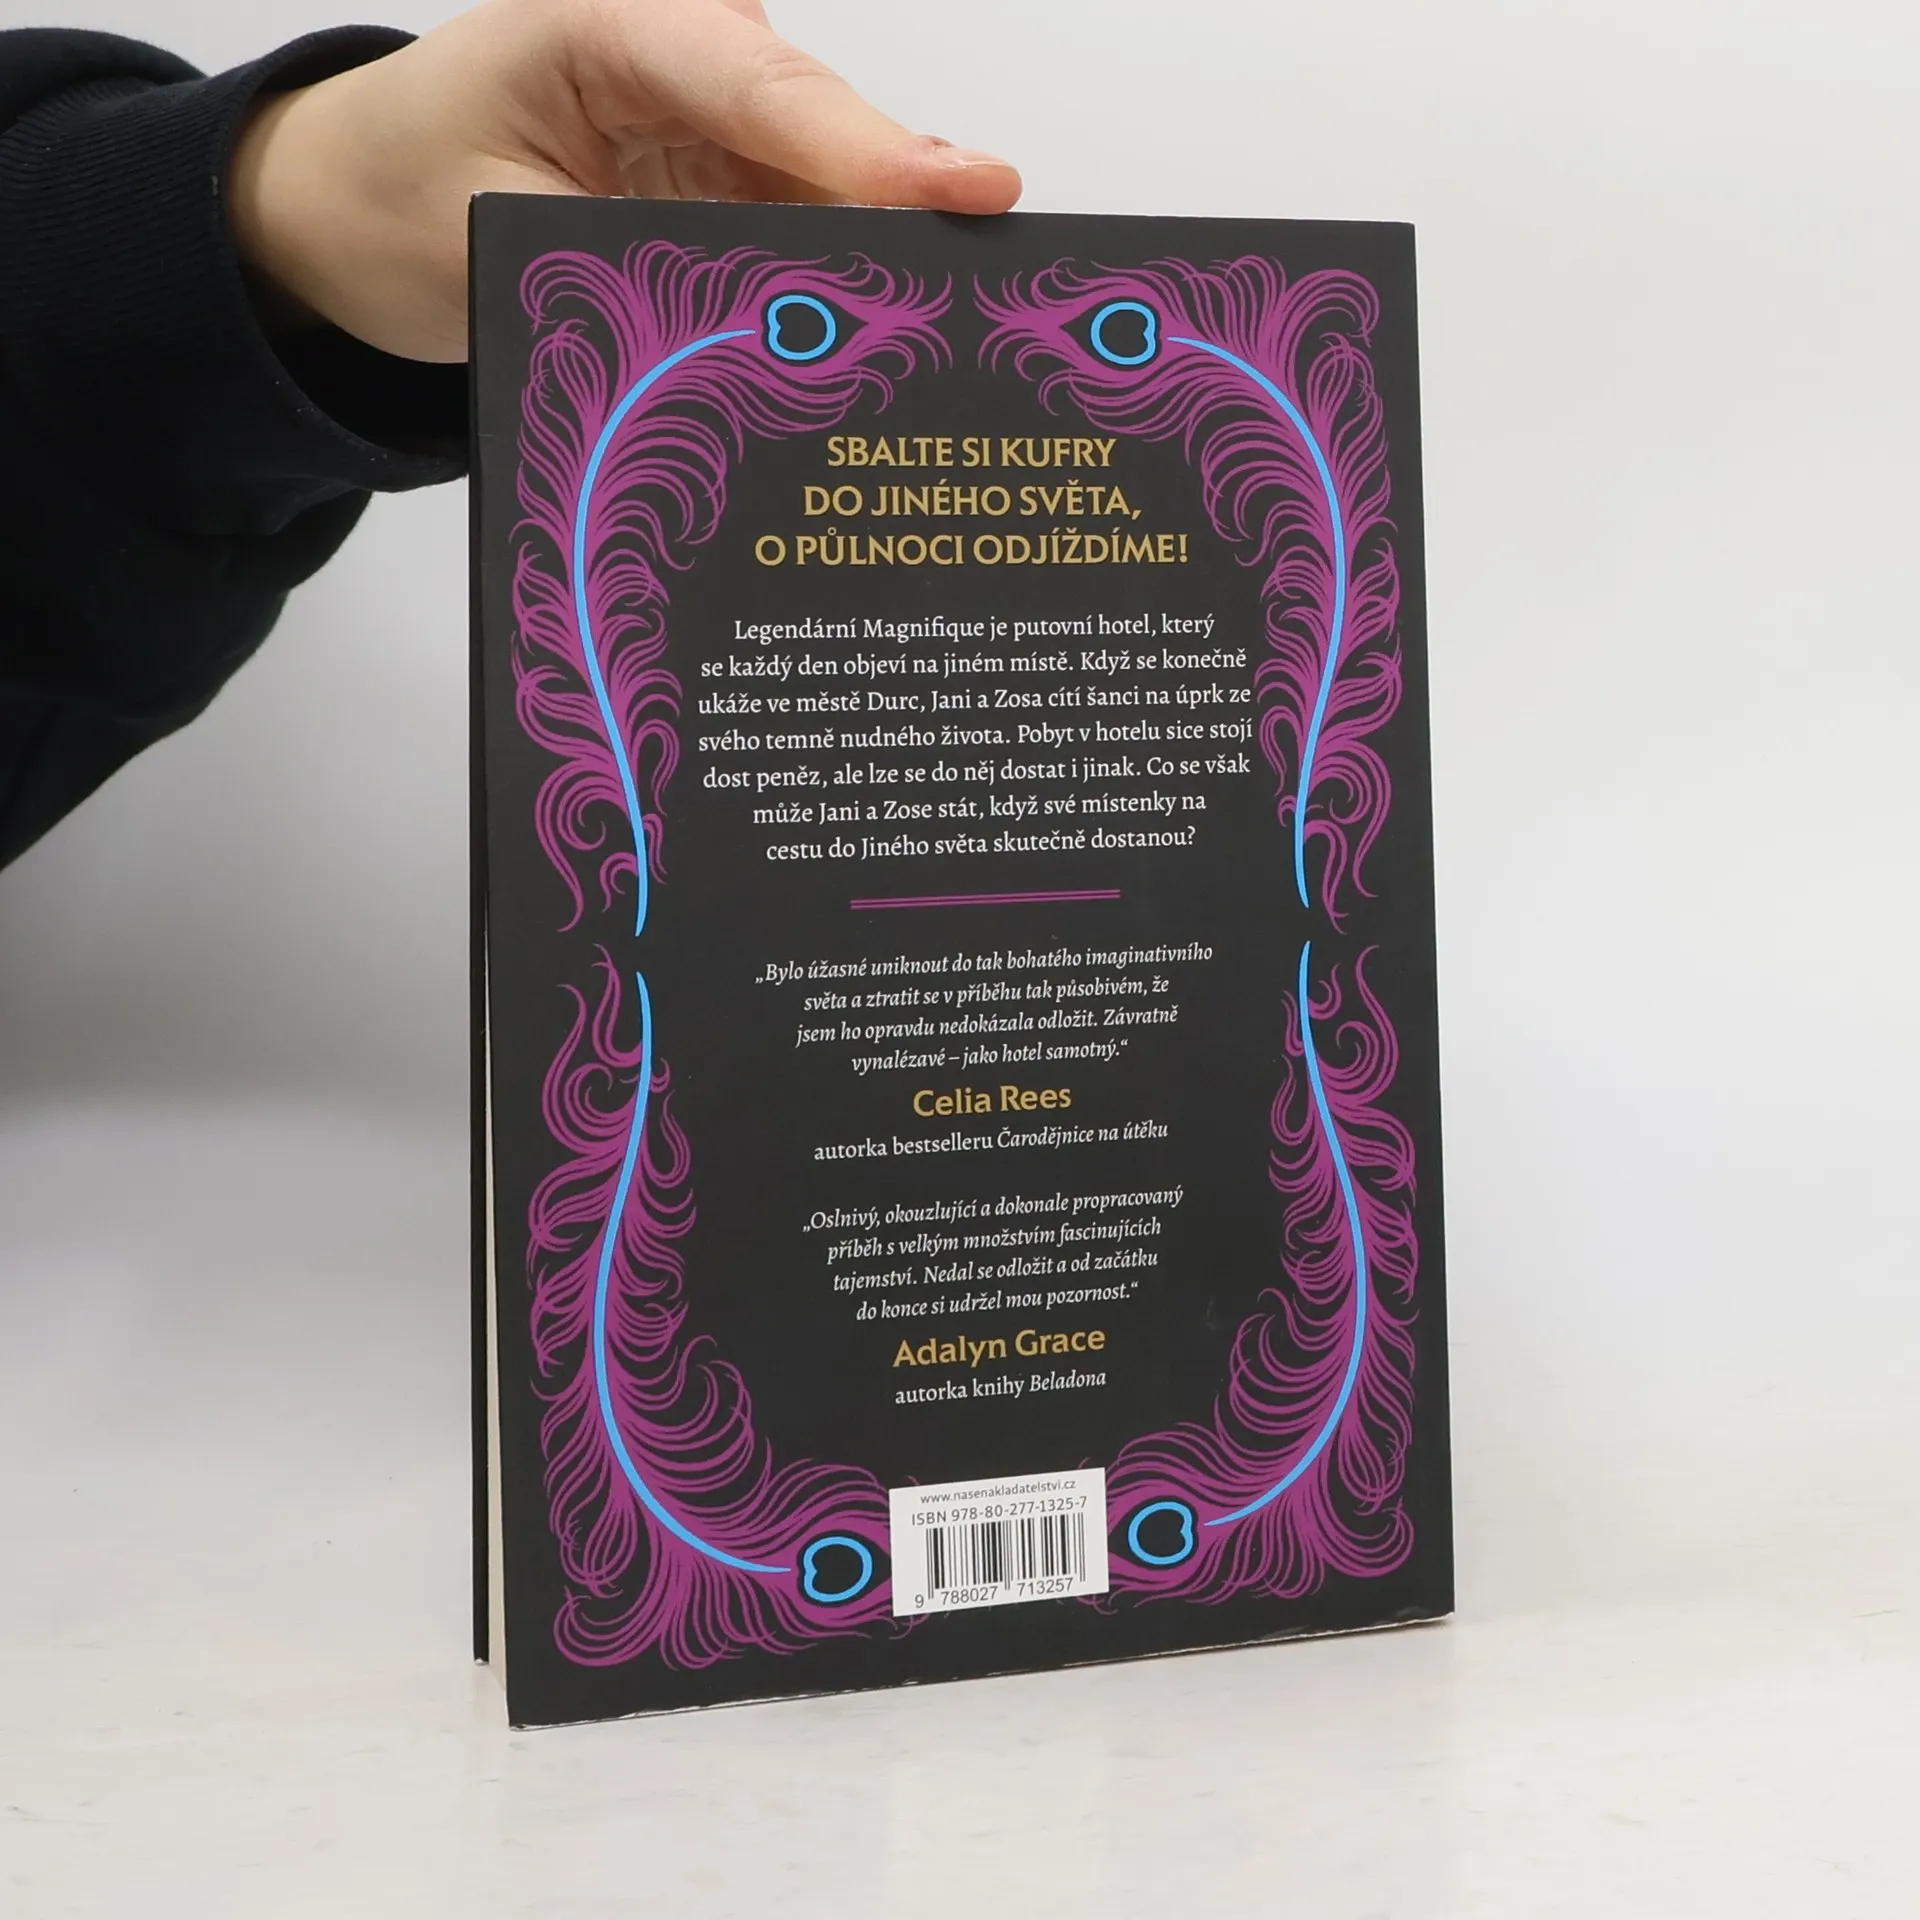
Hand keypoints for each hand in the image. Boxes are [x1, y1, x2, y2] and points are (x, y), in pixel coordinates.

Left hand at [227, 0, 1020, 362]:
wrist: (356, 206)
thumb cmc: (402, 196)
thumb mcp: (503, 241)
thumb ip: (636, 271)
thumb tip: (775, 332)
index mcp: (605, 22)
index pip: (762, 86)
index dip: (870, 149)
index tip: (964, 190)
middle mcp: (678, 47)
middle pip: (823, 132)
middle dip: (908, 209)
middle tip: (997, 284)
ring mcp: (712, 110)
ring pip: (834, 185)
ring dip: (885, 257)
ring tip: (965, 322)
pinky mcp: (727, 173)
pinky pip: (810, 225)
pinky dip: (847, 280)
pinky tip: (893, 330)